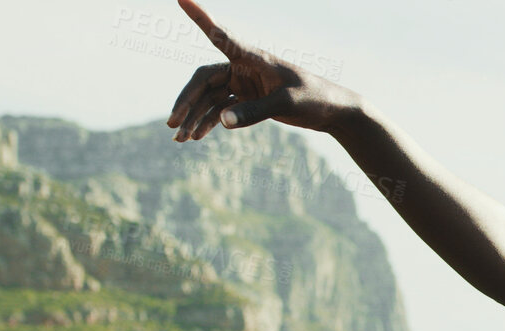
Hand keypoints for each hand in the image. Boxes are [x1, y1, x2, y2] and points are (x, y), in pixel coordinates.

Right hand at [164, 0, 358, 139]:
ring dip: (194, 117)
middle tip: (172, 124)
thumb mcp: (286, 104)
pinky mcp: (249, 100)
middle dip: (186, 101)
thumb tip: (222, 123)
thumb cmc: (314, 98)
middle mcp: (243, 68)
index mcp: (253, 58)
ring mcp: (244, 84)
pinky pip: (221, 110)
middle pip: (203, 80)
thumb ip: (254, 112)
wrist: (332, 111)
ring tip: (180, 139)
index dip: (200, 17)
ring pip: (209, 99)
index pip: (220, 36)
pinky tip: (196, 136)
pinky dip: (208, 122)